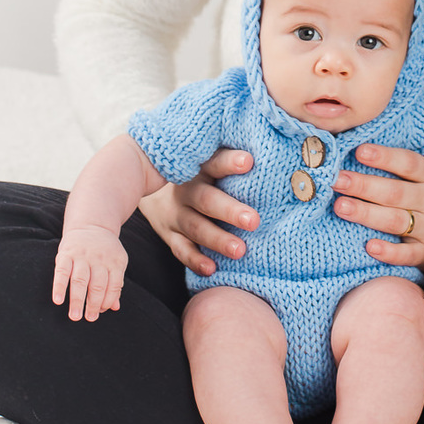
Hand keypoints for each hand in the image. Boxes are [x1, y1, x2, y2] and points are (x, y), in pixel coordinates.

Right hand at [52, 226, 128, 322]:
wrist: (91, 225)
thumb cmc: (104, 251)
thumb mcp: (115, 263)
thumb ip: (116, 284)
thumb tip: (115, 307)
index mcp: (116, 261)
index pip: (114, 286)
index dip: (107, 301)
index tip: (100, 312)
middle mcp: (99, 258)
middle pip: (97, 285)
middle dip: (93, 304)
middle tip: (89, 318)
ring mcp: (82, 255)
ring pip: (80, 280)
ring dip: (77, 300)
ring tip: (75, 316)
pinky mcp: (66, 253)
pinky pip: (62, 271)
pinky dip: (59, 286)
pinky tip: (58, 300)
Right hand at [138, 150, 258, 275]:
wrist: (145, 178)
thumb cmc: (198, 170)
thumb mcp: (208, 159)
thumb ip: (232, 160)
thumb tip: (278, 154)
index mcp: (200, 167)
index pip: (214, 162)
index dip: (230, 162)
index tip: (249, 162)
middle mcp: (186, 189)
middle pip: (206, 199)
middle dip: (230, 211)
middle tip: (253, 221)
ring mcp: (176, 213)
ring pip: (196, 227)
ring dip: (218, 240)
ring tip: (240, 250)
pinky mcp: (169, 233)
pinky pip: (181, 249)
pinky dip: (195, 260)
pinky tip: (212, 269)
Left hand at [332, 145, 423, 272]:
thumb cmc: (421, 200)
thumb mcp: (417, 180)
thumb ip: (392, 168)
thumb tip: (352, 150)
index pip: (408, 163)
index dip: (384, 157)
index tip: (359, 151)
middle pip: (395, 192)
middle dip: (363, 185)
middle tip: (337, 180)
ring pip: (395, 220)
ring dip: (366, 214)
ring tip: (340, 207)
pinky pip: (407, 255)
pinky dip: (389, 252)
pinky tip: (369, 246)